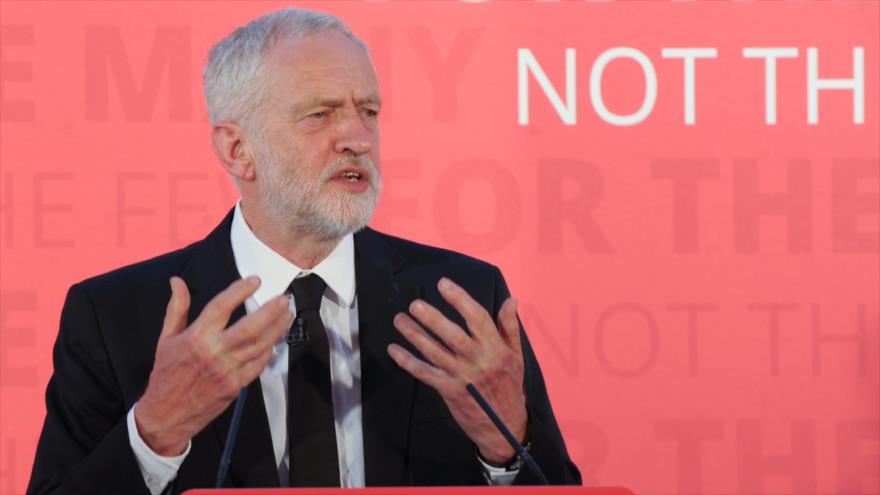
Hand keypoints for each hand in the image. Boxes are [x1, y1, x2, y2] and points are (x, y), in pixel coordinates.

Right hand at [135, 276, 291, 455]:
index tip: (254, 281)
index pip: (222, 306)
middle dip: (271, 310)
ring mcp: (227, 370)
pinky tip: (274, 341)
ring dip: (277, 328)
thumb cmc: (166, 376)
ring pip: (260, 345)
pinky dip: (268, 351)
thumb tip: (177, 283)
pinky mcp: (235, 386)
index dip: (240, 290)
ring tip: (286, 315)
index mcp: (196, 337)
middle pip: (250, 327)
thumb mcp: (166, 339)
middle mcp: (214, 352)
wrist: (165, 415)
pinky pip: (258, 365)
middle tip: (283, 299)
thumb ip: (177, 308)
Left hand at [387, 277, 526, 463]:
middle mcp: (479, 361)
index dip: (459, 299)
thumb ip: (510, 327)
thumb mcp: (516, 355)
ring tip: (400, 319)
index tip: (443, 284)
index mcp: (496, 349)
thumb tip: (511, 300)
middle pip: (453, 335)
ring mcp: (462, 377)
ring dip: (415, 335)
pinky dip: (408, 362)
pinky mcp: (449, 391)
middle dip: (432, 318)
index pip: (477, 318)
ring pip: (435, 352)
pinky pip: (425, 374)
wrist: (505, 427)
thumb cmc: (510, 386)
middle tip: (414, 304)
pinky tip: (394, 349)